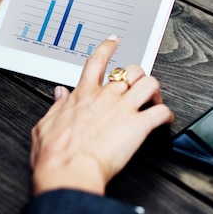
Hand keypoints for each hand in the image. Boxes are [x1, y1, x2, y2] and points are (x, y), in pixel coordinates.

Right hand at [30, 37, 173, 195]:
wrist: (68, 172)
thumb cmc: (55, 155)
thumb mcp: (45, 125)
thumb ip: (56, 106)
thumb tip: (59, 94)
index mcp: (84, 94)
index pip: (98, 62)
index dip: (107, 48)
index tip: (114, 41)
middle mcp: (106, 96)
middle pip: (130, 71)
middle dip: (137, 76)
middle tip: (138, 86)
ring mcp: (124, 109)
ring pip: (150, 84)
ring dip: (154, 91)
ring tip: (154, 100)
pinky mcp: (138, 126)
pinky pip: (161, 112)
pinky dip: (167, 115)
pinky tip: (165, 121)